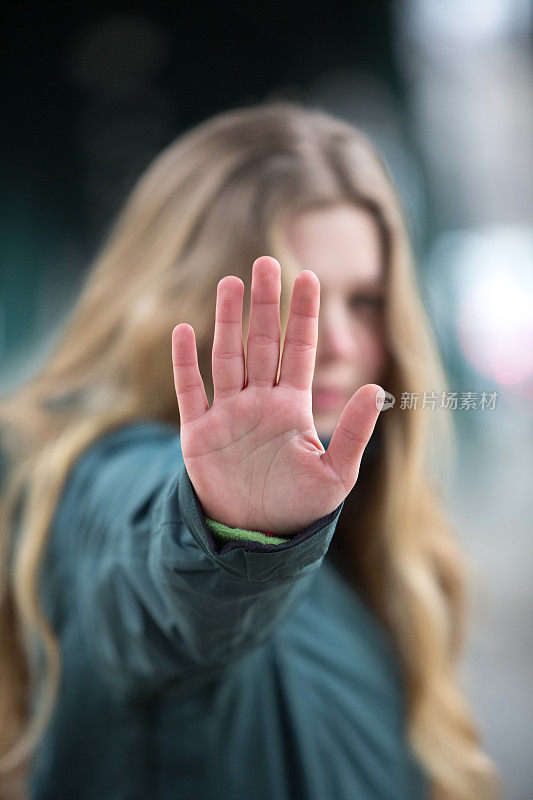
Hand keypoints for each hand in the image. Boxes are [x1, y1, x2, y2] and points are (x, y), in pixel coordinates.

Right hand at [171, 256, 384, 533]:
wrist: (256, 537)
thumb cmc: (300, 507)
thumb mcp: (336, 473)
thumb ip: (356, 432)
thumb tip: (379, 388)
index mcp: (293, 407)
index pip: (300, 350)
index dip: (304, 314)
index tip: (310, 276)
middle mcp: (260, 401)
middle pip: (262, 342)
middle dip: (266, 304)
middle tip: (266, 262)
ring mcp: (228, 413)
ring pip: (227, 356)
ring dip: (227, 320)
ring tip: (230, 282)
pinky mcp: (199, 432)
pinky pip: (190, 390)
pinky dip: (185, 363)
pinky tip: (185, 331)